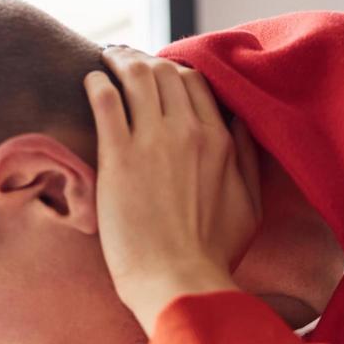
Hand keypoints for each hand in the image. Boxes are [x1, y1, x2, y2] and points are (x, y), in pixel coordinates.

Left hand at [83, 46, 261, 333]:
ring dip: (120, 62)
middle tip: (128, 65)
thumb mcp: (251, 206)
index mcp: (220, 141)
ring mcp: (152, 142)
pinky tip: (92, 81)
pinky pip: (106, 99)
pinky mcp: (118, 157)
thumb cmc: (214, 255)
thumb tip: (238, 121)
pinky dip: (98, 82)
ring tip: (108, 62)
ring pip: (137, 76)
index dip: (174, 73)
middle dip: (145, 62)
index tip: (159, 78)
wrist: (179, 282)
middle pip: (165, 73)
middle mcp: (188, 132)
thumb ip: (247, 158)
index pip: (196, 83)